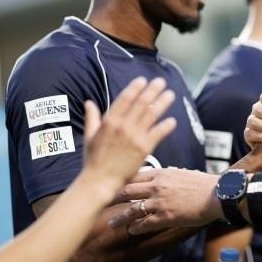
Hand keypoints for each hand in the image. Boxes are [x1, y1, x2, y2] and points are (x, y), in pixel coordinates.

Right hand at [81, 77, 177, 195]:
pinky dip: (166, 126)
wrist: (100, 181)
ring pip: (152, 115)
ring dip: (162, 103)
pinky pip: (158, 133)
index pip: (125, 98)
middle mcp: (123, 126)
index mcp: (109, 121)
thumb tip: (89, 102)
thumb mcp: (90, 136)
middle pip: (141, 103)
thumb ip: (92, 118)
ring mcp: (134, 137)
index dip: (135, 88)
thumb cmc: (93, 160)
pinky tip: (173, 120)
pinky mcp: (144, 149)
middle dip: (152, 90)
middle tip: (161, 82)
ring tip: (170, 94)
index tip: (143, 80)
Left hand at [108, 167, 221, 233]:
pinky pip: (145, 223)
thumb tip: (162, 176)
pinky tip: (131, 230)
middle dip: (112, 197)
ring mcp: (159, 202)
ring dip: (120, 217)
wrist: (216, 195)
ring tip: (112, 223)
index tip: (111, 184)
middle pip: (127, 191)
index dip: (121, 181)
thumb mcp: (182, 173)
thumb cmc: (202, 183)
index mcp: (160, 173)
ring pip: (132, 210)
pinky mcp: (165, 217)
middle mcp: (156, 187)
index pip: (134, 175)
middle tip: (101, 201)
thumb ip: (168, 175)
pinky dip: (136, 228)